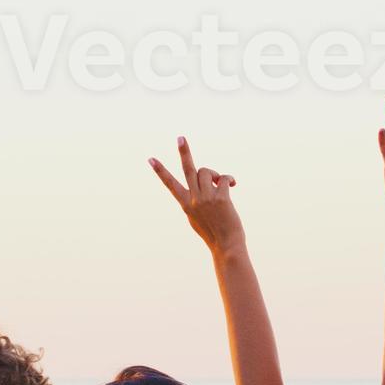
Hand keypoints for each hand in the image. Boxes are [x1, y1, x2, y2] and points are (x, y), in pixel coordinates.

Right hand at [151, 138, 244, 254]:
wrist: (226, 246)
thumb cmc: (213, 233)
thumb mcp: (197, 218)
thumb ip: (196, 200)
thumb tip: (204, 183)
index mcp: (185, 204)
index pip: (170, 184)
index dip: (160, 171)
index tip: (150, 159)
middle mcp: (194, 199)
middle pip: (188, 169)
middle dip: (184, 152)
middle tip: (180, 138)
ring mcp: (207, 198)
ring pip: (208, 171)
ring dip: (216, 173)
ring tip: (222, 182)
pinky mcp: (221, 198)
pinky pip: (225, 179)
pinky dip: (230, 179)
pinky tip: (234, 185)